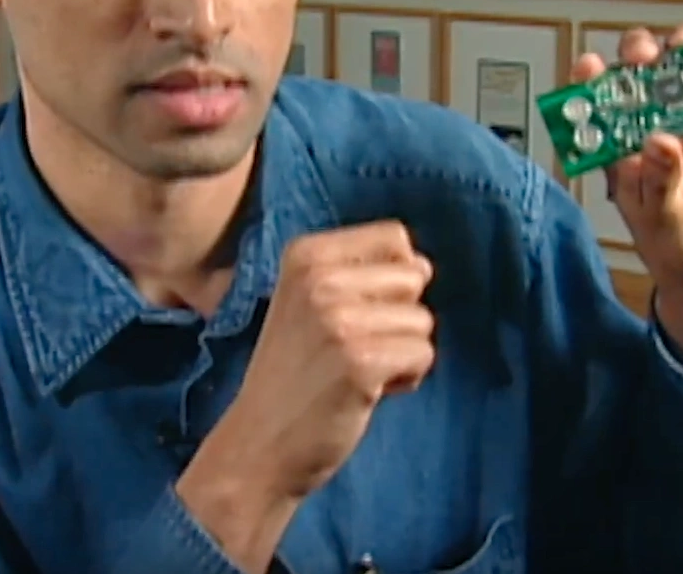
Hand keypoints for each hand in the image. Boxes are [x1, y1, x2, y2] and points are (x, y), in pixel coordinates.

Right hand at [176, 221, 434, 571]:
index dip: (393, 279)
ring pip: (423, 320)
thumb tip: (425, 266)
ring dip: (403, 351)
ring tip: (358, 371)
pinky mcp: (361, 361)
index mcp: (305, 254)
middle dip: (400, 317)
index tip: (359, 311)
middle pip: (414, 277)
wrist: (258, 444)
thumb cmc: (294, 372)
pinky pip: (423, 355)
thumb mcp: (310, 302)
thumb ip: (361, 275)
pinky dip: (407, 378)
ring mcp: (339, 319)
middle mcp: (319, 278)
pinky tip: (368, 392)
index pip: (395, 237)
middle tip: (355, 348)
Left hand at [572, 24, 682, 374]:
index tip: (590, 66)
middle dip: (640, 57)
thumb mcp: (661, 219)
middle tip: (645, 57)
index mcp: (622, 149)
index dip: (591, 81)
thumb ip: (660, 180)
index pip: (598, 104)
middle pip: (642, 76)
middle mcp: (654, 128)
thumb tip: (658, 142)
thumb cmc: (677, 249)